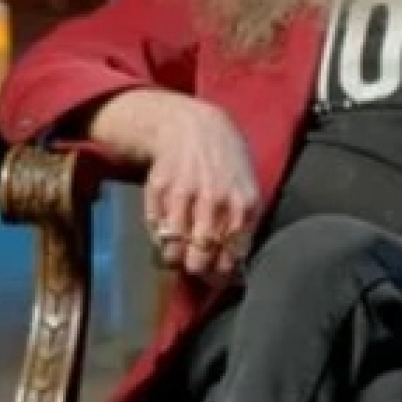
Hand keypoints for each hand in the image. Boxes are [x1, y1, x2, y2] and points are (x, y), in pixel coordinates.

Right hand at [145, 100, 259, 281]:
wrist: (194, 127)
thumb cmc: (224, 165)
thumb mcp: (246, 192)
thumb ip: (241, 229)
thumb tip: (232, 273)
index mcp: (243, 206)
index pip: (230, 259)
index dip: (219, 274)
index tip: (213, 274)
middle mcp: (215, 201)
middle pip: (200, 260)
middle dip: (195, 269)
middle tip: (193, 264)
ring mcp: (185, 194)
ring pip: (174, 250)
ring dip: (173, 257)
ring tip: (177, 251)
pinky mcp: (160, 189)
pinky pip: (156, 230)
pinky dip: (159, 236)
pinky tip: (168, 228)